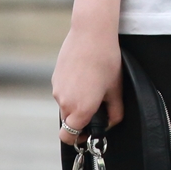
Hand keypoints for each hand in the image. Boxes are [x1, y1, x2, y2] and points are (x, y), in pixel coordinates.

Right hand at [52, 26, 122, 143]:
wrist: (91, 32)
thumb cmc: (106, 59)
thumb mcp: (116, 88)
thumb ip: (115, 112)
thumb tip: (111, 122)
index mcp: (80, 110)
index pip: (69, 137)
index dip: (79, 137)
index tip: (89, 129)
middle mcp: (65, 102)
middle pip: (69, 121)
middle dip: (80, 117)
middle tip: (96, 101)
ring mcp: (57, 89)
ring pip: (65, 104)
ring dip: (75, 100)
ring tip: (92, 81)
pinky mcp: (55, 76)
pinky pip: (62, 90)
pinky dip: (71, 87)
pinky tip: (84, 72)